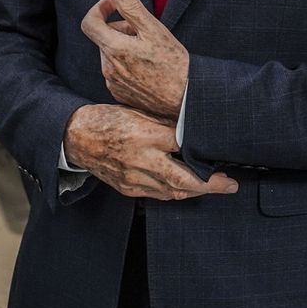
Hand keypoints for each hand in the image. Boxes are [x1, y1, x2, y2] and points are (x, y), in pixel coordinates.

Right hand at [64, 104, 236, 201]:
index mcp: (143, 137)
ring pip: (172, 192)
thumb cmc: (108, 120)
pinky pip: (158, 194)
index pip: (182, 149)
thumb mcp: (139, 113)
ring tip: (214, 186)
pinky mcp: (128, 189)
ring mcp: (133, 179)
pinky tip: (186, 187)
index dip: (205, 156)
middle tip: (230, 185)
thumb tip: (194, 131)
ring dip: (195, 191)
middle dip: (210, 185)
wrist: (76, 138)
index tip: (224, 159)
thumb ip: (166, 124)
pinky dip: (176, 191)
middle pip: (182, 180)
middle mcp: (139, 161)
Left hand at [81, 0, 188, 120]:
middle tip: (145, 31)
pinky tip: (147, 67)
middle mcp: (108, 67)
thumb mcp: (153, 29)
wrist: (184, 98)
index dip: (99, 8)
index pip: (89, 23)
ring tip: (149, 51)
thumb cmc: (172, 63)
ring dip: (125, 46)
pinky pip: (117, 71)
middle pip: (105, 38)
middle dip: (120, 29)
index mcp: (113, 49)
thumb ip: (130, 6)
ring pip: (112, 54)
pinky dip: (127, 63)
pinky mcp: (119, 93)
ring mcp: (112, 82)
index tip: (113, 5)